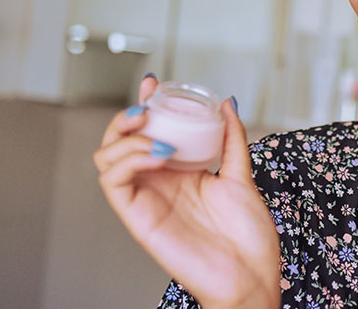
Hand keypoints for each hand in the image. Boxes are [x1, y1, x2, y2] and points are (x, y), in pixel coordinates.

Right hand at [93, 77, 280, 308]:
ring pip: (106, 158)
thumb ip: (232, 140)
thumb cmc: (248, 235)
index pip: (149, 132)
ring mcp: (146, 199)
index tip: (156, 83)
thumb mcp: (241, 176)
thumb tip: (226, 104)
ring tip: (157, 135)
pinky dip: (128, 159)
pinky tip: (158, 153)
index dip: (145, 104)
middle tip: (147, 105)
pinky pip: (113, 183)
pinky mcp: (137, 218)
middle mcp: (158, 183)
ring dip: (126, 137)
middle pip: (119, 141)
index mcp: (179, 172)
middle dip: (126, 116)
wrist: (251, 274)